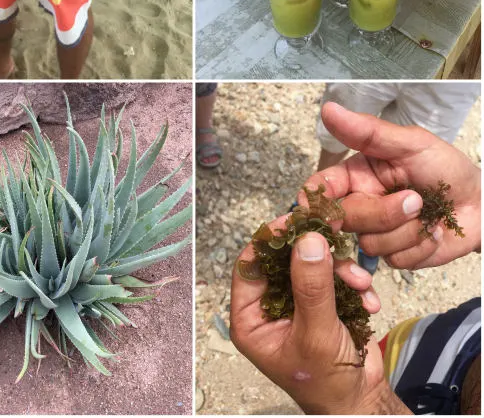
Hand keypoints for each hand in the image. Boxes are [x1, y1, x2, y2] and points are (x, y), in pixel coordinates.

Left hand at [231, 228, 409, 413]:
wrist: (362, 402)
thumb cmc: (327, 380)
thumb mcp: (316, 333)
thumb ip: (311, 287)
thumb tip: (307, 241)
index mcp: (252, 317)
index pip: (250, 267)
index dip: (268, 240)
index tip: (291, 220)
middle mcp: (270, 306)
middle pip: (283, 260)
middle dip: (312, 249)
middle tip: (331, 228)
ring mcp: (297, 302)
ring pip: (312, 265)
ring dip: (340, 270)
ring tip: (360, 283)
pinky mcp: (322, 302)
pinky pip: (333, 278)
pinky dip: (353, 284)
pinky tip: (369, 301)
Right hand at [303, 103, 480, 269]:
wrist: (481, 203)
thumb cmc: (445, 167)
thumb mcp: (410, 143)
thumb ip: (367, 131)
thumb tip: (328, 109)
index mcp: (355, 176)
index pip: (320, 189)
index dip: (316, 200)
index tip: (327, 206)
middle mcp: (360, 204)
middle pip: (345, 219)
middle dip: (383, 213)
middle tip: (415, 199)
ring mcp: (376, 233)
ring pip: (369, 244)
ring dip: (407, 231)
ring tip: (428, 215)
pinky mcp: (396, 256)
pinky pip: (395, 260)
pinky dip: (420, 247)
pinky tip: (433, 233)